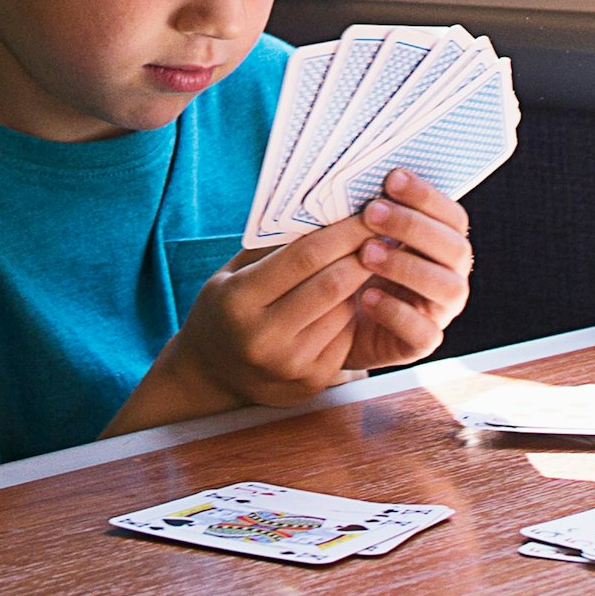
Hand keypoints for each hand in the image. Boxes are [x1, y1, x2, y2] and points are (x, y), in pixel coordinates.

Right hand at [108, 218, 372, 432]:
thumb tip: (327, 213)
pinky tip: (348, 299)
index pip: (304, 257)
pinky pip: (346, 336)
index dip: (342, 232)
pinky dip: (351, 313)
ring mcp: (290, 364)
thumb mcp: (234, 273)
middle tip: (381, 232)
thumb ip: (274, 248)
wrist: (213, 373)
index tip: (366, 214)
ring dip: (359, 284)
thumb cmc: (226, 308)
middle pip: (332, 284)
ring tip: (364, 264)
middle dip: (362, 253)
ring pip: (345, 310)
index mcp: (239, 300)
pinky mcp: (312, 382)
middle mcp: (264, 337)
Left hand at [349, 169, 472, 368]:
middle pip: (455, 248)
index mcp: (442, 244)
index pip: (453, 217)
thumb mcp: (362, 237)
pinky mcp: (420, 343)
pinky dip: (396, 313)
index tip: (391, 178)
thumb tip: (359, 173)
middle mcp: (450, 276)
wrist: (334, 322)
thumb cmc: (352, 267)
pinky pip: (424, 333)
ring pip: (448, 289)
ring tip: (366, 253)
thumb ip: (371, 213)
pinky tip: (368, 296)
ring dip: (407, 266)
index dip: (428, 197)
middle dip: (413, 227)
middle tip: (371, 212)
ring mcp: (439, 312)